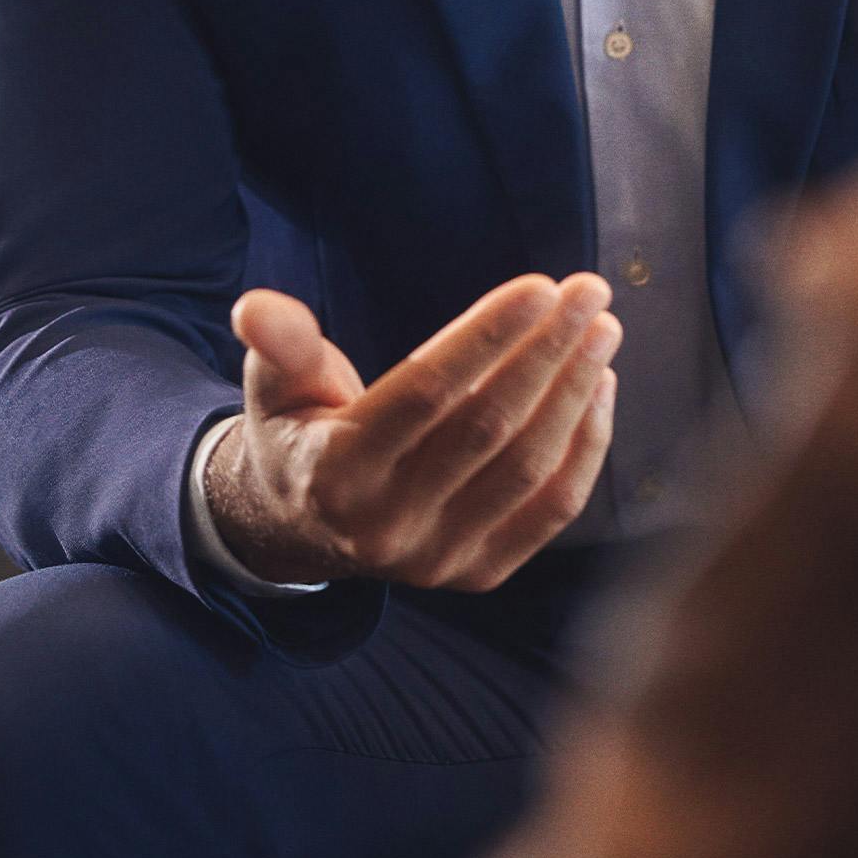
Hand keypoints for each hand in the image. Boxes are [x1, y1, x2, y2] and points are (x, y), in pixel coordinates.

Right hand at [203, 273, 620, 590]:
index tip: (542, 285)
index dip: (487, 336)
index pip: (427, 393)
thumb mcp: (275, 385)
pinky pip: (550, 510)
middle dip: (549, 352)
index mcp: (335, 471)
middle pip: (488, 428)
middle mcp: (387, 524)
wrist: (306, 529)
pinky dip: (584, 448)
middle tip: (589, 291)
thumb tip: (256, 308)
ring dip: (576, 393)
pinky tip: (599, 389)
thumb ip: (279, 344)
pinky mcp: (479, 572)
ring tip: (601, 330)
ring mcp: (438, 558)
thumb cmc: (300, 431)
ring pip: (528, 469)